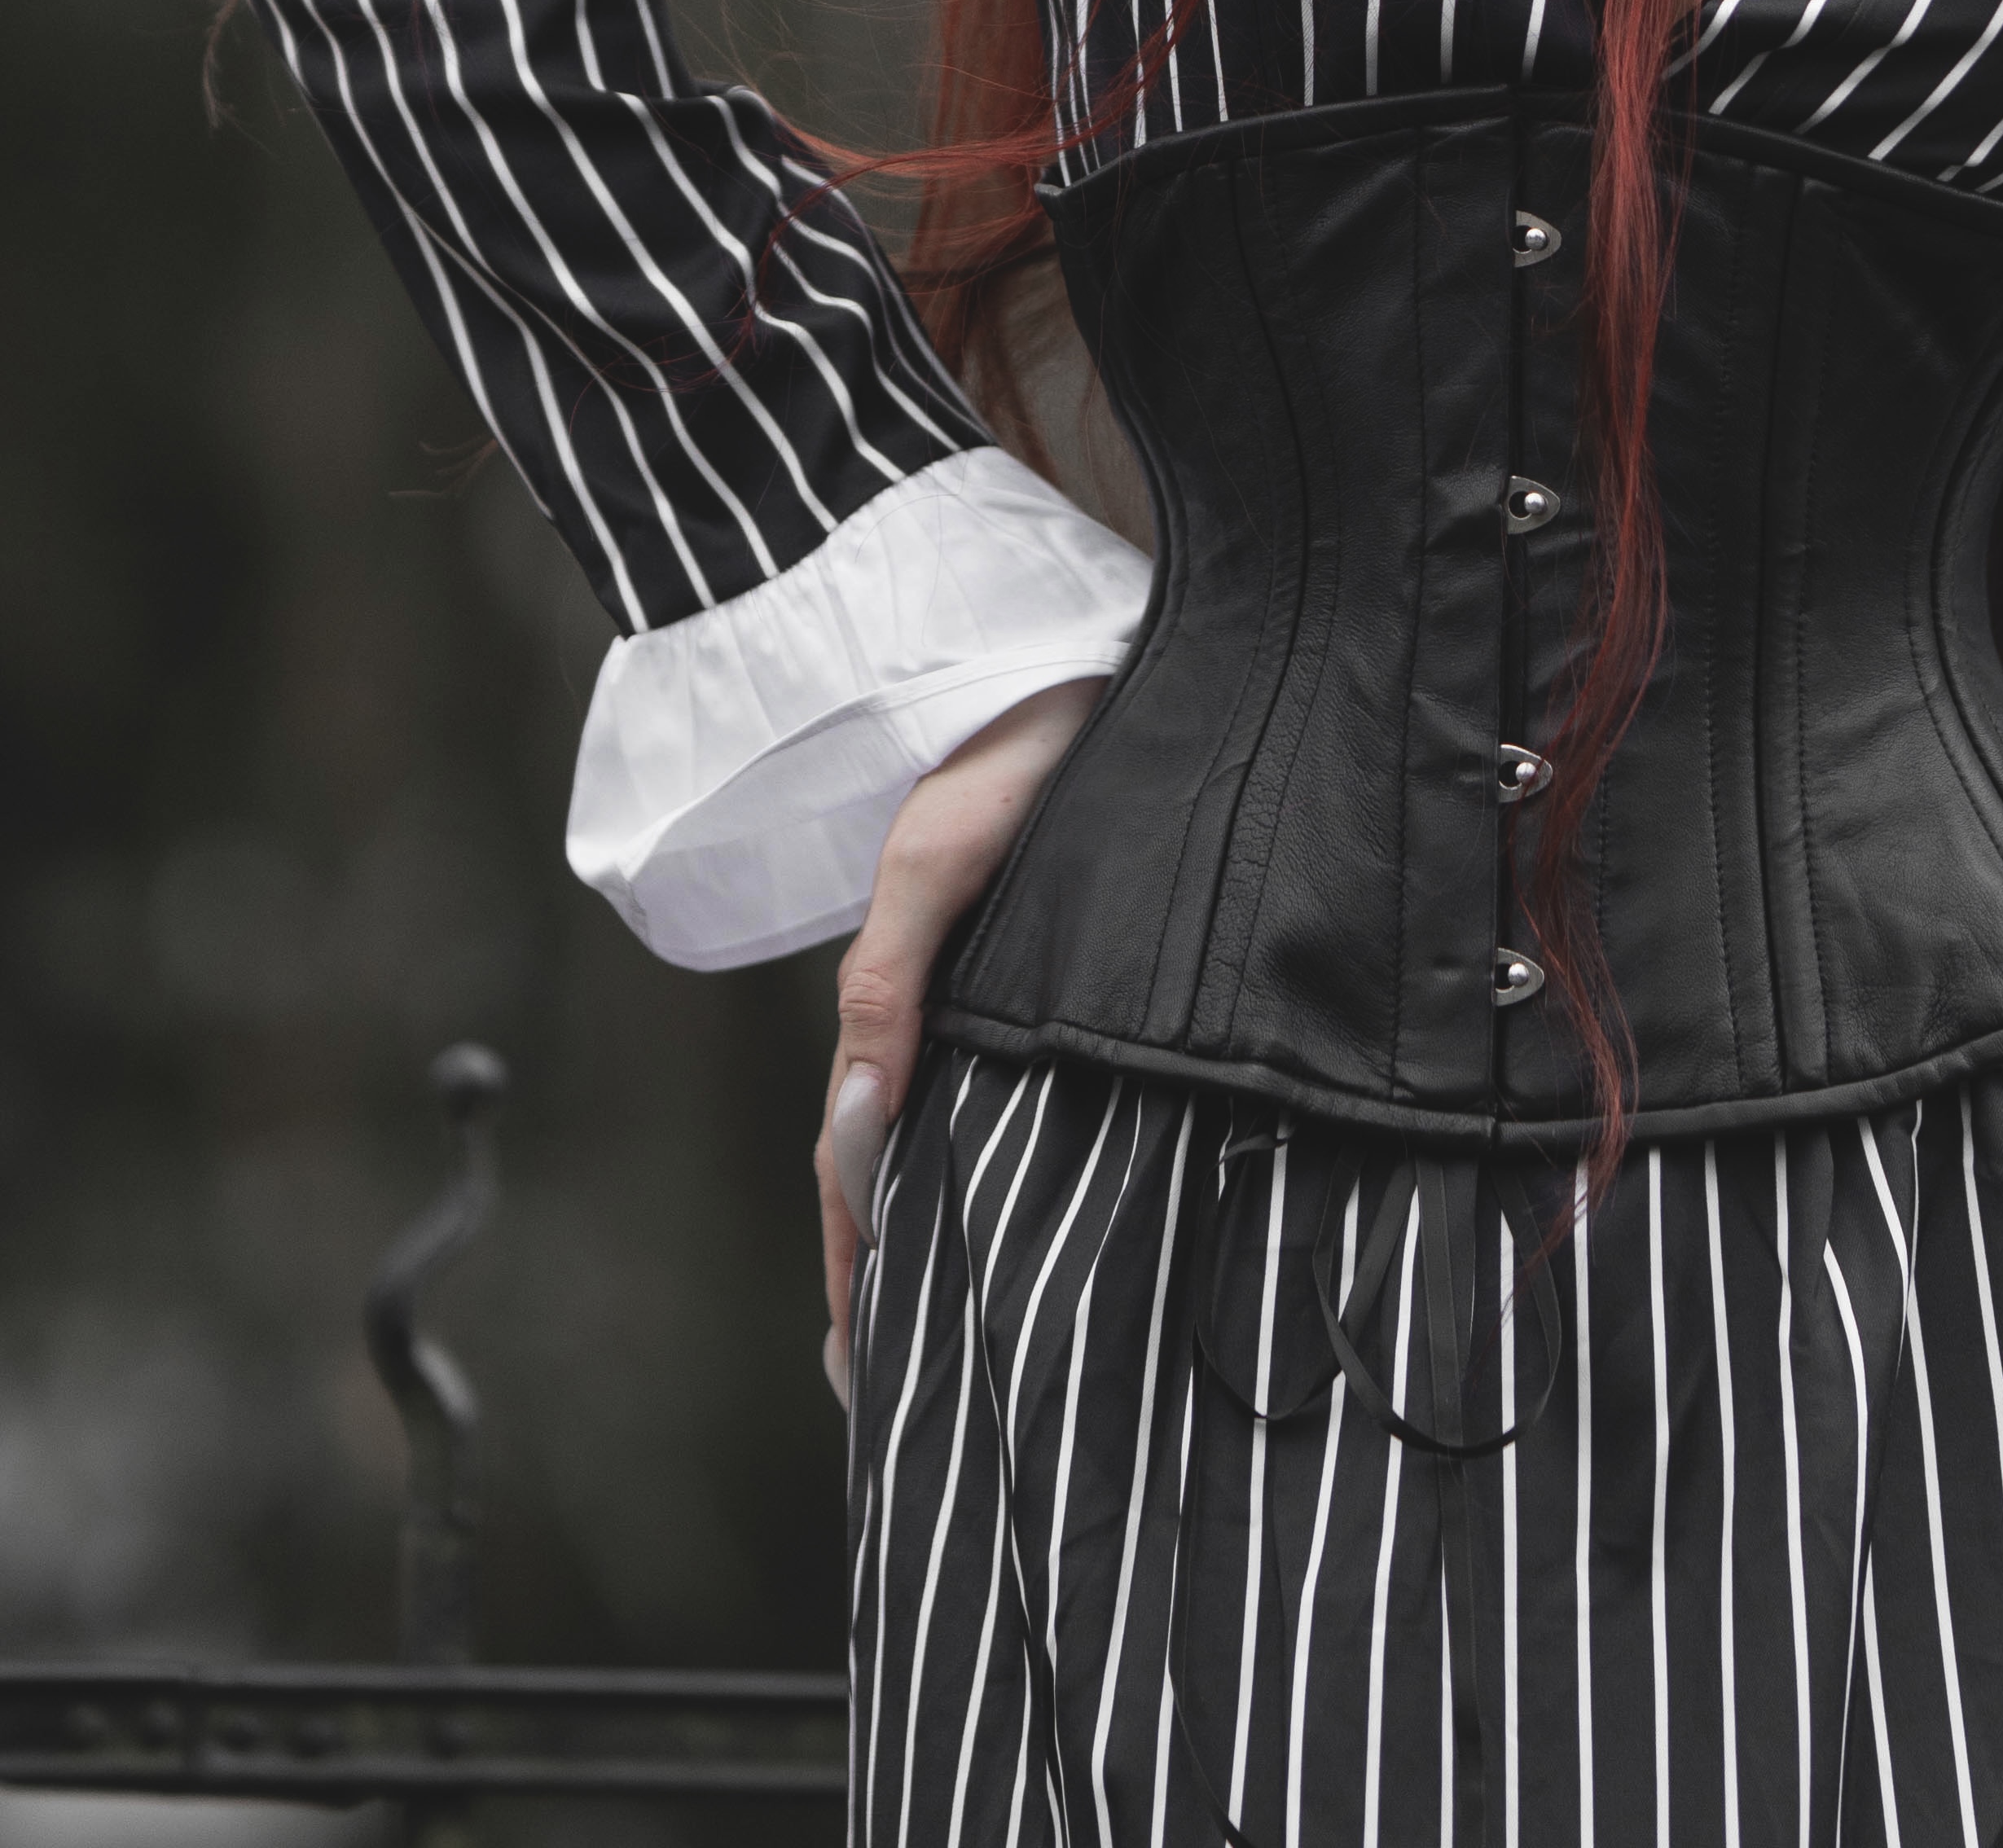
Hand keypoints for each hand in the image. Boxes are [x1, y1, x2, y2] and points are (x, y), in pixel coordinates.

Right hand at [816, 677, 1102, 1400]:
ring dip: (948, 1236)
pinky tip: (1025, 1221)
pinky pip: (1029, 1096)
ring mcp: (1017, 993)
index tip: (857, 1369)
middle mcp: (962, 1005)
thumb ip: (890, 982)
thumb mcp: (938, 857)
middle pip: (906, 1166)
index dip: (857, 1264)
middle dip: (894, 1277)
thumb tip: (856, 1127)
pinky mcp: (1082, 972)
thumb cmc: (1019, 743)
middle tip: (892, 1397)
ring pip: (968, 1140)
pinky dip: (1007, 1173)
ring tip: (951, 1345)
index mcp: (916, 992)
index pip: (863, 1162)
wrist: (1100, 649)